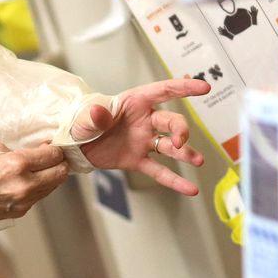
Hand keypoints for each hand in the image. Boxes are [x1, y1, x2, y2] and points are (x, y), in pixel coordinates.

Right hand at [0, 144, 68, 222]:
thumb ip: (20, 150)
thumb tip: (40, 149)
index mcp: (17, 164)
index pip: (53, 155)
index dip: (55, 149)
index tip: (52, 147)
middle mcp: (25, 184)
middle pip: (61, 173)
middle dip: (59, 163)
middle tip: (53, 158)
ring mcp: (24, 201)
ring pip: (53, 186)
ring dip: (51, 176)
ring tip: (41, 169)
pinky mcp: (21, 211)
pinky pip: (40, 197)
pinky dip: (39, 188)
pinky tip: (29, 182)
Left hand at [72, 78, 210, 195]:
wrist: (73, 146)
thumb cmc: (81, 123)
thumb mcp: (83, 117)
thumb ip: (93, 116)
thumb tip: (99, 113)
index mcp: (134, 102)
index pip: (163, 91)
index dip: (184, 87)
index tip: (204, 87)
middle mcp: (144, 121)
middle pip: (170, 121)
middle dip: (180, 130)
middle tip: (180, 142)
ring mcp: (143, 141)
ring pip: (169, 146)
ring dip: (185, 153)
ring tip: (197, 161)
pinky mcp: (138, 160)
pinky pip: (159, 171)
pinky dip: (174, 181)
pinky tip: (190, 189)